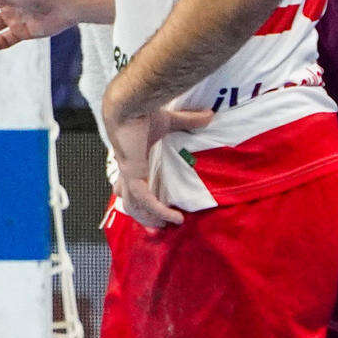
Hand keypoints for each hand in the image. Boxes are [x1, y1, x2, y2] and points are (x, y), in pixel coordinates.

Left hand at [101, 87, 212, 229]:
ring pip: (135, 205)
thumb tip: (210, 115)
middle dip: (142, 217)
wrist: (129, 106)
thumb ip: (189, 121)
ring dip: (150, 218)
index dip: (135, 198)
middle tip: (157, 230)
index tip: (147, 209)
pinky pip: (147, 200)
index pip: (128, 185)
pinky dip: (160, 211)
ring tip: (167, 227)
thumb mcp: (169, 121)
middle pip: (129, 201)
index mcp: (132, 160)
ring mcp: (129, 174)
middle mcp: (127, 170)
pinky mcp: (134, 175)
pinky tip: (175, 218)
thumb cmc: (143, 111)